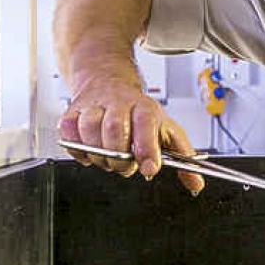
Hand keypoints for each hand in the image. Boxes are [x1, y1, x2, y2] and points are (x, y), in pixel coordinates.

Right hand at [58, 73, 203, 193]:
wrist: (108, 80)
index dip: (147, 149)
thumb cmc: (139, 112)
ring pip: (89, 131)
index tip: (150, 168)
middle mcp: (119, 104)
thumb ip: (184, 159)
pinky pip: (68, 134)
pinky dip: (77, 148)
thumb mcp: (167, 131)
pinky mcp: (71, 112)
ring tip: (108, 157)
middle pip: (114, 130)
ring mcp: (93, 107)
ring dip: (98, 153)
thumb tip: (196, 184)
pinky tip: (89, 149)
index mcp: (145, 108)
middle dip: (120, 157)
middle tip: (125, 165)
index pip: (146, 127)